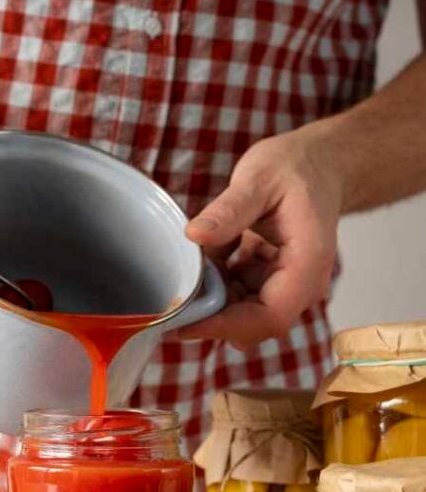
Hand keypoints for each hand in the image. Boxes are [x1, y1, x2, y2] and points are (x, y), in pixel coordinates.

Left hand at [182, 125, 340, 349]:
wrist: (318, 164)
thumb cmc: (296, 169)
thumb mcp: (258, 179)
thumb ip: (229, 211)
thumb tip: (194, 235)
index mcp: (306, 264)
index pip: (269, 316)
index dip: (225, 327)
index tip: (184, 324)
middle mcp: (301, 284)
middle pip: (253, 323)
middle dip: (212, 315)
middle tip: (174, 295)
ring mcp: (286, 285)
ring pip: (241, 311)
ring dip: (212, 295)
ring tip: (194, 260)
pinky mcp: (269, 280)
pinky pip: (237, 294)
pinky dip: (217, 280)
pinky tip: (212, 252)